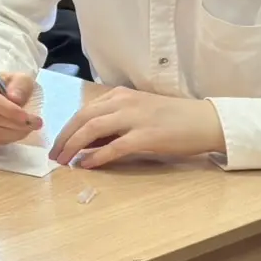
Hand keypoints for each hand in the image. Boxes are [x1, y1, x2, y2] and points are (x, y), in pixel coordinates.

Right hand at [0, 68, 39, 145]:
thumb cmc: (4, 84)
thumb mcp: (17, 77)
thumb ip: (20, 84)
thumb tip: (15, 99)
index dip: (6, 109)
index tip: (26, 117)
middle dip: (13, 124)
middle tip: (34, 124)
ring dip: (10, 134)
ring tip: (27, 129)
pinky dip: (3, 140)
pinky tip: (15, 133)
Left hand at [48, 87, 225, 168]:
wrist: (206, 121)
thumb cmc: (173, 119)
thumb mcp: (139, 112)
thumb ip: (115, 122)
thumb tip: (88, 142)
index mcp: (121, 95)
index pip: (84, 110)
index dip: (67, 128)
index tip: (57, 143)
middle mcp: (124, 102)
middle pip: (82, 118)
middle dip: (64, 137)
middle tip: (54, 155)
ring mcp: (135, 118)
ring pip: (92, 129)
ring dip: (73, 146)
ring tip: (64, 161)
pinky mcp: (146, 136)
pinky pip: (114, 147)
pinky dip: (96, 156)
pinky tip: (86, 165)